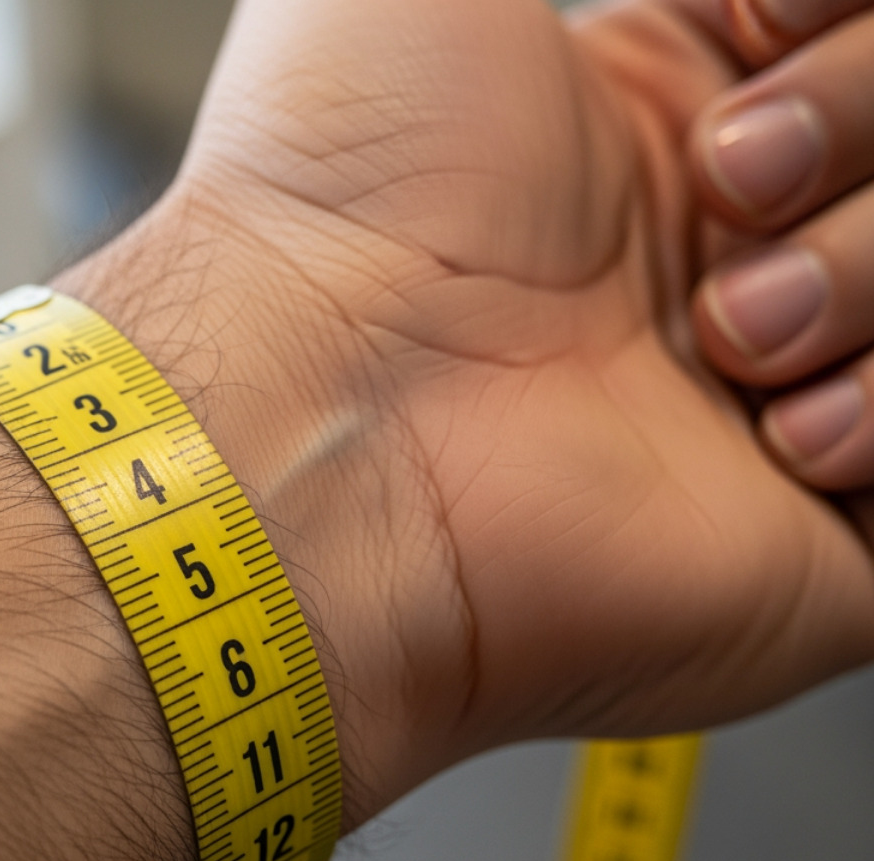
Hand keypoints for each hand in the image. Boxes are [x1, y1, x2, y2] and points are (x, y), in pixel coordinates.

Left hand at [59, 0, 873, 821]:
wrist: (322, 417)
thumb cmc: (341, 193)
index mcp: (671, 112)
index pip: (848, 25)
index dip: (831, 14)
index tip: (756, 16)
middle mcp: (734, 244)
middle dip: (855, 115)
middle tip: (725, 182)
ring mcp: (784, 383)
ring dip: (861, 271)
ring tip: (719, 333)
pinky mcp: (827, 527)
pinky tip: (769, 433)